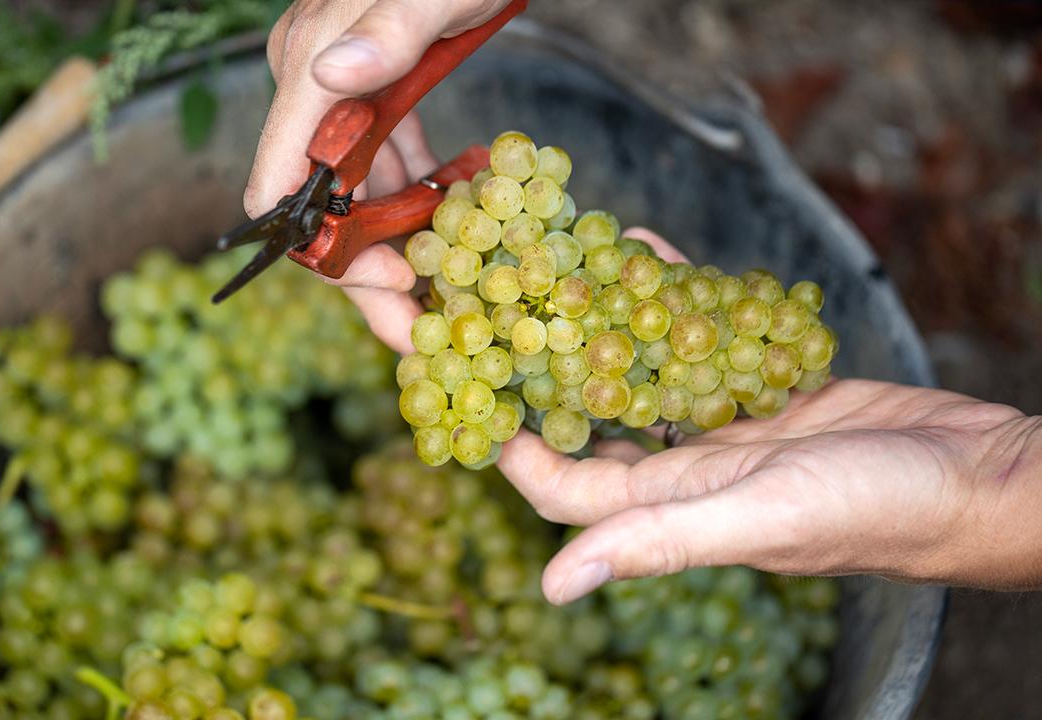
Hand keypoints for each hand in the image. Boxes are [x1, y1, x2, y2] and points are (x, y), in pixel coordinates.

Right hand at [248, 0, 513, 352]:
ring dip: (396, 243)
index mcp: (309, 63)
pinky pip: (386, 158)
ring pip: (355, 188)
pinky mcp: (378, 84)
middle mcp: (313, 79)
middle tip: (421, 327)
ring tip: (445, 293)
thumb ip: (387, 27)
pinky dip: (416, 196)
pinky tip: (452, 225)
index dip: (325, 254)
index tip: (382, 300)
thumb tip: (331, 76)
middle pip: (320, 200)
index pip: (286, 181)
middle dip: (366, 269)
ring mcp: (342, 83)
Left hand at [494, 234, 1041, 603]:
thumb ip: (657, 541)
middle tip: (481, 304)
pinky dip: (668, 295)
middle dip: (530, 362)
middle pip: (584, 415)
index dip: (501, 437)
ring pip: (636, 366)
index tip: (452, 380)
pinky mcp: (762, 383)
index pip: (559, 480)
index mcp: (669, 505)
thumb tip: (552, 585)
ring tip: (547, 262)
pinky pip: (696, 335)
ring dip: (592, 318)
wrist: (979, 473)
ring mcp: (722, 422)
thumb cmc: (877, 509)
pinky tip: (638, 250)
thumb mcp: (758, 518)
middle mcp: (684, 466)